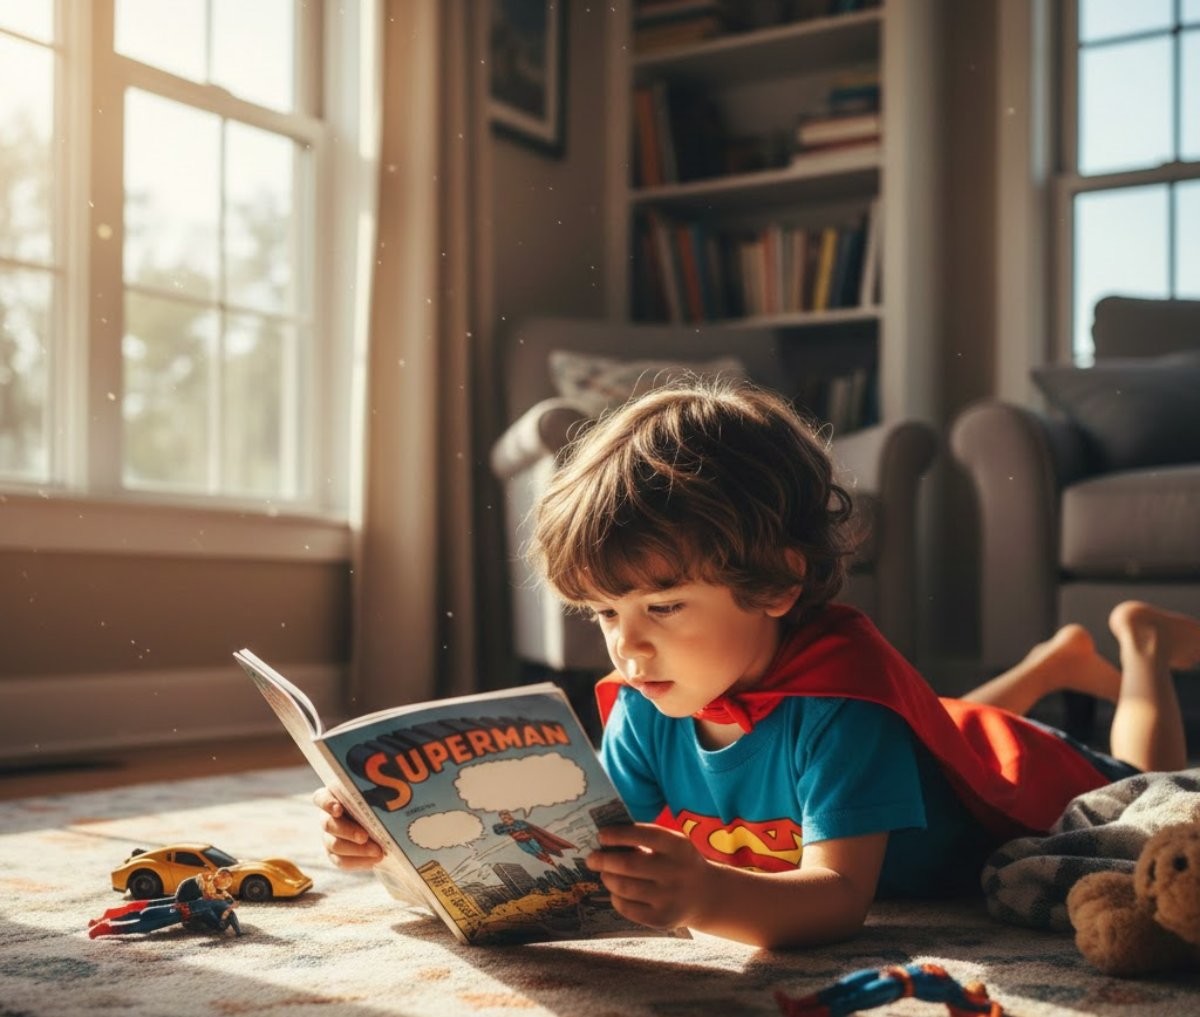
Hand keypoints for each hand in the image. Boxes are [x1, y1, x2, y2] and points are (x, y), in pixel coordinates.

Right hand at [312, 786, 383, 869]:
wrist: (384, 828)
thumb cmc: (382, 804)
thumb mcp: (381, 794)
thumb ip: (382, 789)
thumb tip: (400, 779)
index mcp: (334, 797)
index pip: (321, 798)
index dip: (327, 803)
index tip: (339, 809)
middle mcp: (328, 817)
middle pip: (328, 824)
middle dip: (347, 831)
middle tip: (365, 836)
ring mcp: (329, 837)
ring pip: (333, 845)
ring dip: (355, 849)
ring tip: (377, 852)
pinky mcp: (335, 855)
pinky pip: (341, 861)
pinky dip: (358, 862)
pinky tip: (374, 860)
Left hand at [585, 823, 713, 930]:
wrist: (706, 895)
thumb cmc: (679, 862)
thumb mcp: (673, 844)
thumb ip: (646, 839)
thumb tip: (606, 839)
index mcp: (678, 846)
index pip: (642, 835)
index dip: (617, 835)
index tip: (601, 836)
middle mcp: (676, 871)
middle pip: (628, 865)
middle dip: (603, 860)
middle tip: (591, 859)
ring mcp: (670, 898)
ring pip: (625, 888)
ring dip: (608, 879)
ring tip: (604, 874)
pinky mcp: (662, 919)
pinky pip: (628, 908)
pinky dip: (616, 898)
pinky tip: (616, 892)